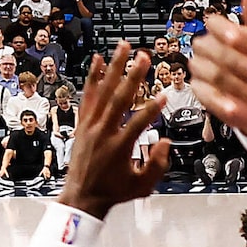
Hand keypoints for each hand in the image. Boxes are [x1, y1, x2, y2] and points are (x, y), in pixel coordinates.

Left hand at [58, 43, 169, 216]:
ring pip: (103, 91)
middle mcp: (102, 133)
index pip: (139, 122)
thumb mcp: (142, 186)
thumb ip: (157, 165)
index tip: (164, 95)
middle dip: (133, 76)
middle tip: (143, 57)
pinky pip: (88, 96)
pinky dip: (93, 77)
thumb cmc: (112, 193)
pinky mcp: (82, 123)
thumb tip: (165, 143)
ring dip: (114, 68)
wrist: (81, 198)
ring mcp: (90, 126)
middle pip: (119, 98)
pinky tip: (98, 61)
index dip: (152, 108)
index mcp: (119, 148)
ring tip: (123, 48)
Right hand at [188, 0, 246, 137]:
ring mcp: (202, 71)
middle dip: (238, 64)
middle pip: (212, 50)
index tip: (239, 40)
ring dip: (238, 87)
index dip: (225, 31)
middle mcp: (208, 49)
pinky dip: (223, 103)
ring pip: (212, 74)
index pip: (214, 23)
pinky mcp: (201, 93)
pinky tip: (236, 109)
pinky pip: (207, 96)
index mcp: (223, 32)